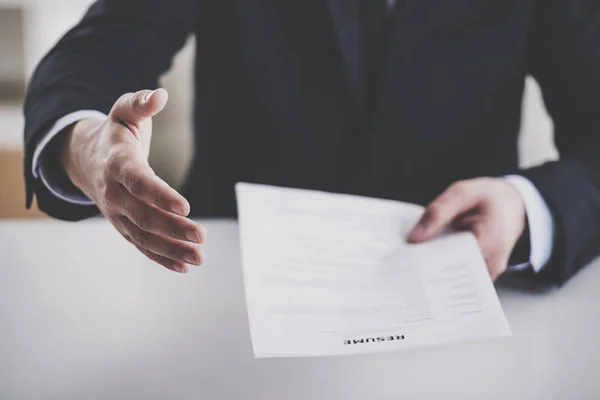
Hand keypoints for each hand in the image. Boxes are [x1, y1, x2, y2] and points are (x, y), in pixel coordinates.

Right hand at [61, 88, 205, 273]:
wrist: (86, 160)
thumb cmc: (115, 134)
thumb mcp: (124, 112)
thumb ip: (140, 103)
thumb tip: (160, 93)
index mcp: (117, 163)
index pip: (138, 182)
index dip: (161, 195)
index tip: (186, 206)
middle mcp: (114, 193)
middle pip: (143, 215)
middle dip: (173, 228)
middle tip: (201, 237)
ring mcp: (117, 214)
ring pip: (143, 236)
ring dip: (171, 249)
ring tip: (199, 258)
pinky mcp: (124, 226)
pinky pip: (141, 246)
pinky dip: (161, 257)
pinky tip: (184, 266)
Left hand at [407, 178, 525, 279]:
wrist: (514, 204)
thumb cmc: (489, 197)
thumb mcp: (462, 192)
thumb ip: (438, 212)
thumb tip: (414, 238)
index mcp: (491, 239)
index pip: (455, 260)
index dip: (430, 261)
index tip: (408, 261)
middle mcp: (492, 261)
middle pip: (455, 274)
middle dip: (429, 268)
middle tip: (404, 264)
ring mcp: (489, 270)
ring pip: (457, 278)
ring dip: (436, 269)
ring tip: (413, 261)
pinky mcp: (483, 273)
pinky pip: (461, 275)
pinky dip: (445, 267)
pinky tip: (429, 259)